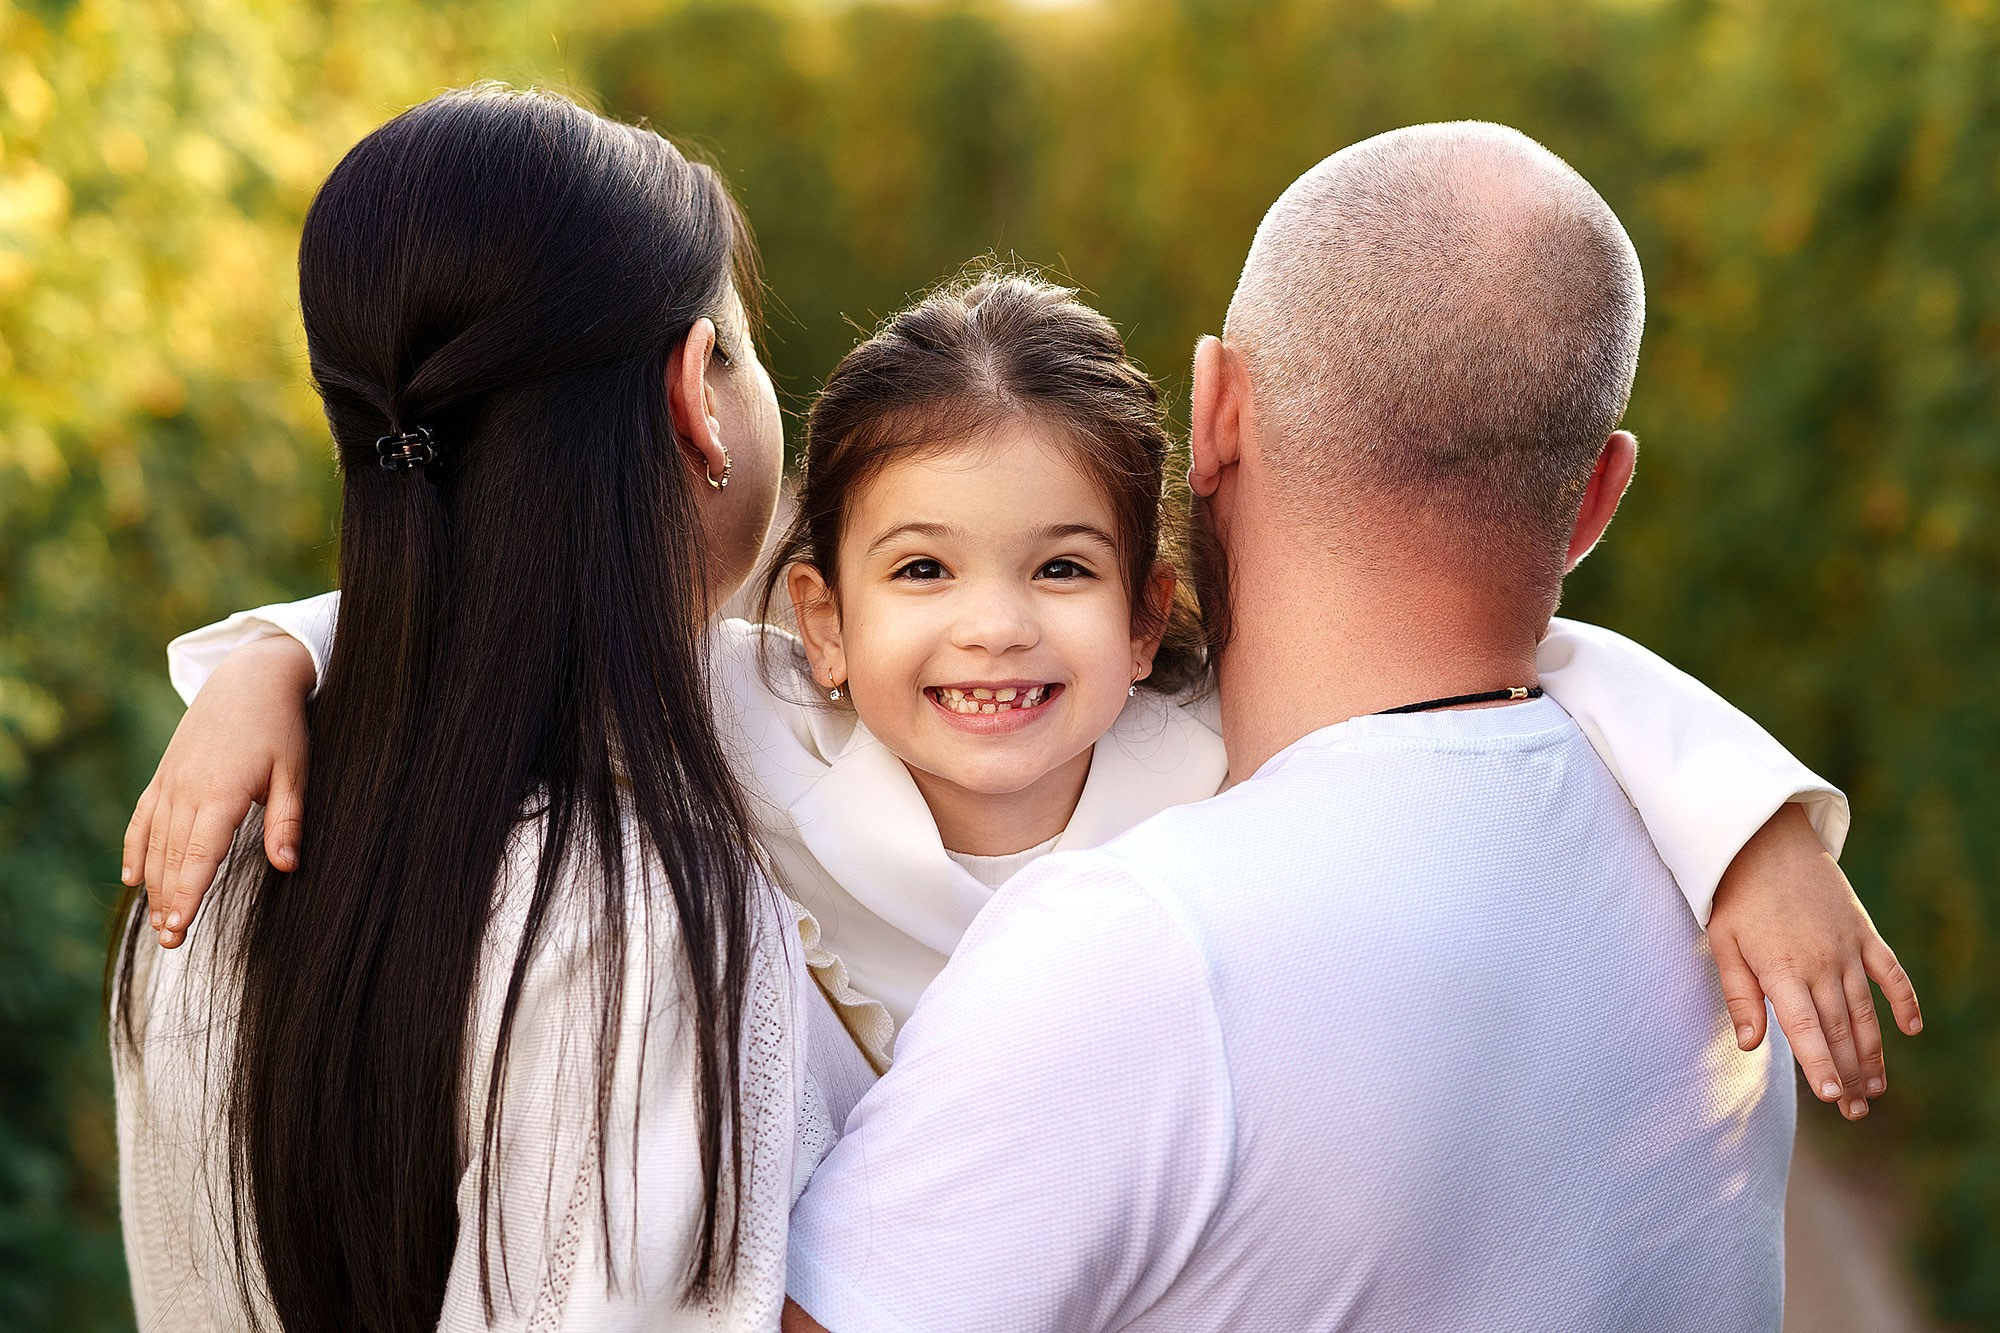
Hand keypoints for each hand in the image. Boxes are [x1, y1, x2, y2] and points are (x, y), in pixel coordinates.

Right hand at [121, 635, 316, 946]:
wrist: (250, 677)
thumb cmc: (281, 726)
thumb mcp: (295, 771)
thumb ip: (287, 820)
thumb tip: (288, 866)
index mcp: (220, 793)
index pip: (200, 856)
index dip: (189, 896)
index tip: (179, 929)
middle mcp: (187, 790)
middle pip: (173, 857)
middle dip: (170, 902)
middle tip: (169, 943)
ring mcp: (171, 781)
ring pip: (155, 842)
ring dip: (155, 884)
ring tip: (157, 922)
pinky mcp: (165, 774)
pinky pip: (143, 817)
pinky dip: (134, 849)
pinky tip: (132, 878)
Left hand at [1708, 803, 1921, 1119]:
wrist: (1766, 840)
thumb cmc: (1736, 895)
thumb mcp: (1723, 943)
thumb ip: (1739, 996)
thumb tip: (1750, 1045)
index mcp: (1782, 970)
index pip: (1806, 1030)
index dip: (1821, 1066)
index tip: (1834, 1099)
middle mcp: (1820, 964)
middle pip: (1839, 1030)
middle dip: (1849, 1074)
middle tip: (1856, 1112)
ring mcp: (1847, 949)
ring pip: (1866, 1012)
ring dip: (1873, 1053)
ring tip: (1875, 1090)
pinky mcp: (1864, 933)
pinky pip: (1891, 973)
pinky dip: (1904, 1001)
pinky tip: (1910, 1030)